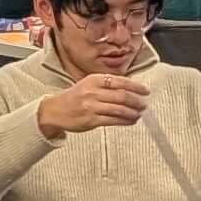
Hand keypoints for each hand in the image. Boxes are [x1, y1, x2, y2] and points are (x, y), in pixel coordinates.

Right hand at [34, 73, 151, 139]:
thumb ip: (106, 85)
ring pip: (120, 109)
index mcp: (93, 80)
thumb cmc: (74, 97)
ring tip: (139, 113)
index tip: (145, 90)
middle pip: (122, 95)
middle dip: (137, 100)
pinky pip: (113, 120)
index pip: (120, 81)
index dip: (136, 86)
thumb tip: (130, 89)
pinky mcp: (91, 120)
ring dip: (133, 112)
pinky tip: (131, 120)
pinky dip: (126, 121)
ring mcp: (92, 106)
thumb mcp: (88, 84)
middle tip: (144, 103)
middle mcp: (93, 92)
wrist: (55, 110)